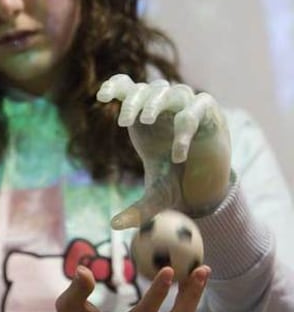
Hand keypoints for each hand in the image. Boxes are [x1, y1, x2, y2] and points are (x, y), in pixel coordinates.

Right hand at [56, 264, 210, 311]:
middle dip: (191, 296)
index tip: (169, 268)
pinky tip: (189, 281)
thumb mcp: (68, 308)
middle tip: (201, 269)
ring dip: (193, 297)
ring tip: (201, 271)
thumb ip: (77, 290)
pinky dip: (185, 301)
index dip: (158, 293)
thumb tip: (84, 270)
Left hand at [97, 74, 230, 228]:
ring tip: (145, 122)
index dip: (115, 85)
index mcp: (145, 117)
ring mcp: (188, 106)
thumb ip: (138, 210)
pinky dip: (185, 126)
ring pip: (170, 91)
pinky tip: (177, 152)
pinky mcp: (209, 112)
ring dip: (155, 103)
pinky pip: (197, 108)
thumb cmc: (177, 179)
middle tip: (123, 121)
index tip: (101, 97)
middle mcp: (165, 107)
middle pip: (147, 89)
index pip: (129, 88)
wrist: (210, 183)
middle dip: (133, 101)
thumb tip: (113, 226)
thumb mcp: (156, 196)